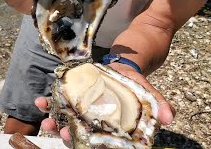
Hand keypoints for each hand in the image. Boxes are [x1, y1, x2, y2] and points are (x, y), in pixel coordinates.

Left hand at [35, 63, 174, 141]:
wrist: (124, 68)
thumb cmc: (135, 84)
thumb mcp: (147, 92)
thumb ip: (157, 104)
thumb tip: (170, 118)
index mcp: (112, 126)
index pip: (102, 141)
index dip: (92, 144)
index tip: (81, 140)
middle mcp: (95, 122)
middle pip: (80, 134)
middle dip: (68, 135)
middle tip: (59, 131)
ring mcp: (83, 111)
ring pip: (67, 121)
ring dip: (53, 122)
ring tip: (45, 121)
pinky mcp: (74, 98)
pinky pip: (60, 103)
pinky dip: (49, 103)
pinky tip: (40, 101)